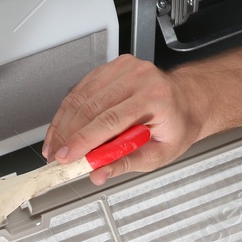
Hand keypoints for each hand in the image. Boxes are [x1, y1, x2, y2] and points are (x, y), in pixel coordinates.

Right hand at [41, 55, 211, 184]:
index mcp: (156, 97)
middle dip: (68, 136)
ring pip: (81, 97)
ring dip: (63, 124)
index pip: (110, 121)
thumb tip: (98, 173)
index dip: (82, 141)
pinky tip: (62, 128)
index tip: (66, 158)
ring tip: (55, 147)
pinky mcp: (111, 67)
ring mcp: (125, 68)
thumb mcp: (158, 154)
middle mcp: (140, 77)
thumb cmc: (177, 126)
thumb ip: (126, 163)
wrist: (186, 102)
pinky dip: (68, 111)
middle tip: (56, 158)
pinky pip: (81, 89)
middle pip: (91, 107)